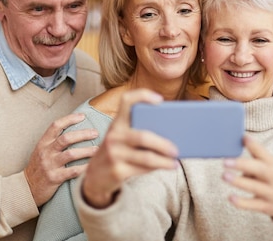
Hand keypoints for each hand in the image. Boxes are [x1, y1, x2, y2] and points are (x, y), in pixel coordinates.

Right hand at [24, 113, 98, 205]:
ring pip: (71, 154)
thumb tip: (74, 131)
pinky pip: (72, 171)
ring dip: (87, 151)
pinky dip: (84, 168)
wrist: (26, 189)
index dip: (69, 119)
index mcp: (43, 143)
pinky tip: (92, 166)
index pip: (56, 126)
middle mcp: (46, 152)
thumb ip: (54, 142)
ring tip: (98, 150)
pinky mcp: (54, 178)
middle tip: (95, 133)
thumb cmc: (38, 168)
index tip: (82, 116)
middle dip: (83, 134)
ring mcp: (50, 165)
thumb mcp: (41, 151)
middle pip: (66, 138)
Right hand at [81, 88, 178, 208]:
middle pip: (143, 136)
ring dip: (164, 160)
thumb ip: (139, 132)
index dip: (142, 96)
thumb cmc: (117, 152)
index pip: (126, 100)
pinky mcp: (117, 171)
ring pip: (146, 157)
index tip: (160, 100)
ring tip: (175, 162)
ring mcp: (114, 153)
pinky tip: (166, 167)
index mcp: (117, 122)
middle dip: (163, 144)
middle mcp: (114, 135)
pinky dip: (156, 168)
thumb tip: (171, 135)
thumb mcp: (122, 138)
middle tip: (176, 149)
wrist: (96, 176)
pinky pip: (142, 169)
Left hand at [222, 135, 272, 220]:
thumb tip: (241, 137)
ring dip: (239, 182)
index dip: (254, 146)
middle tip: (226, 161)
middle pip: (260, 170)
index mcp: (272, 164)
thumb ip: (256, 151)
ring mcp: (270, 192)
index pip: (264, 153)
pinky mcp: (265, 206)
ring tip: (224, 176)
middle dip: (242, 165)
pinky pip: (253, 205)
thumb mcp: (270, 163)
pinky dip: (242, 202)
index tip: (242, 137)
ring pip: (255, 187)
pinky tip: (230, 197)